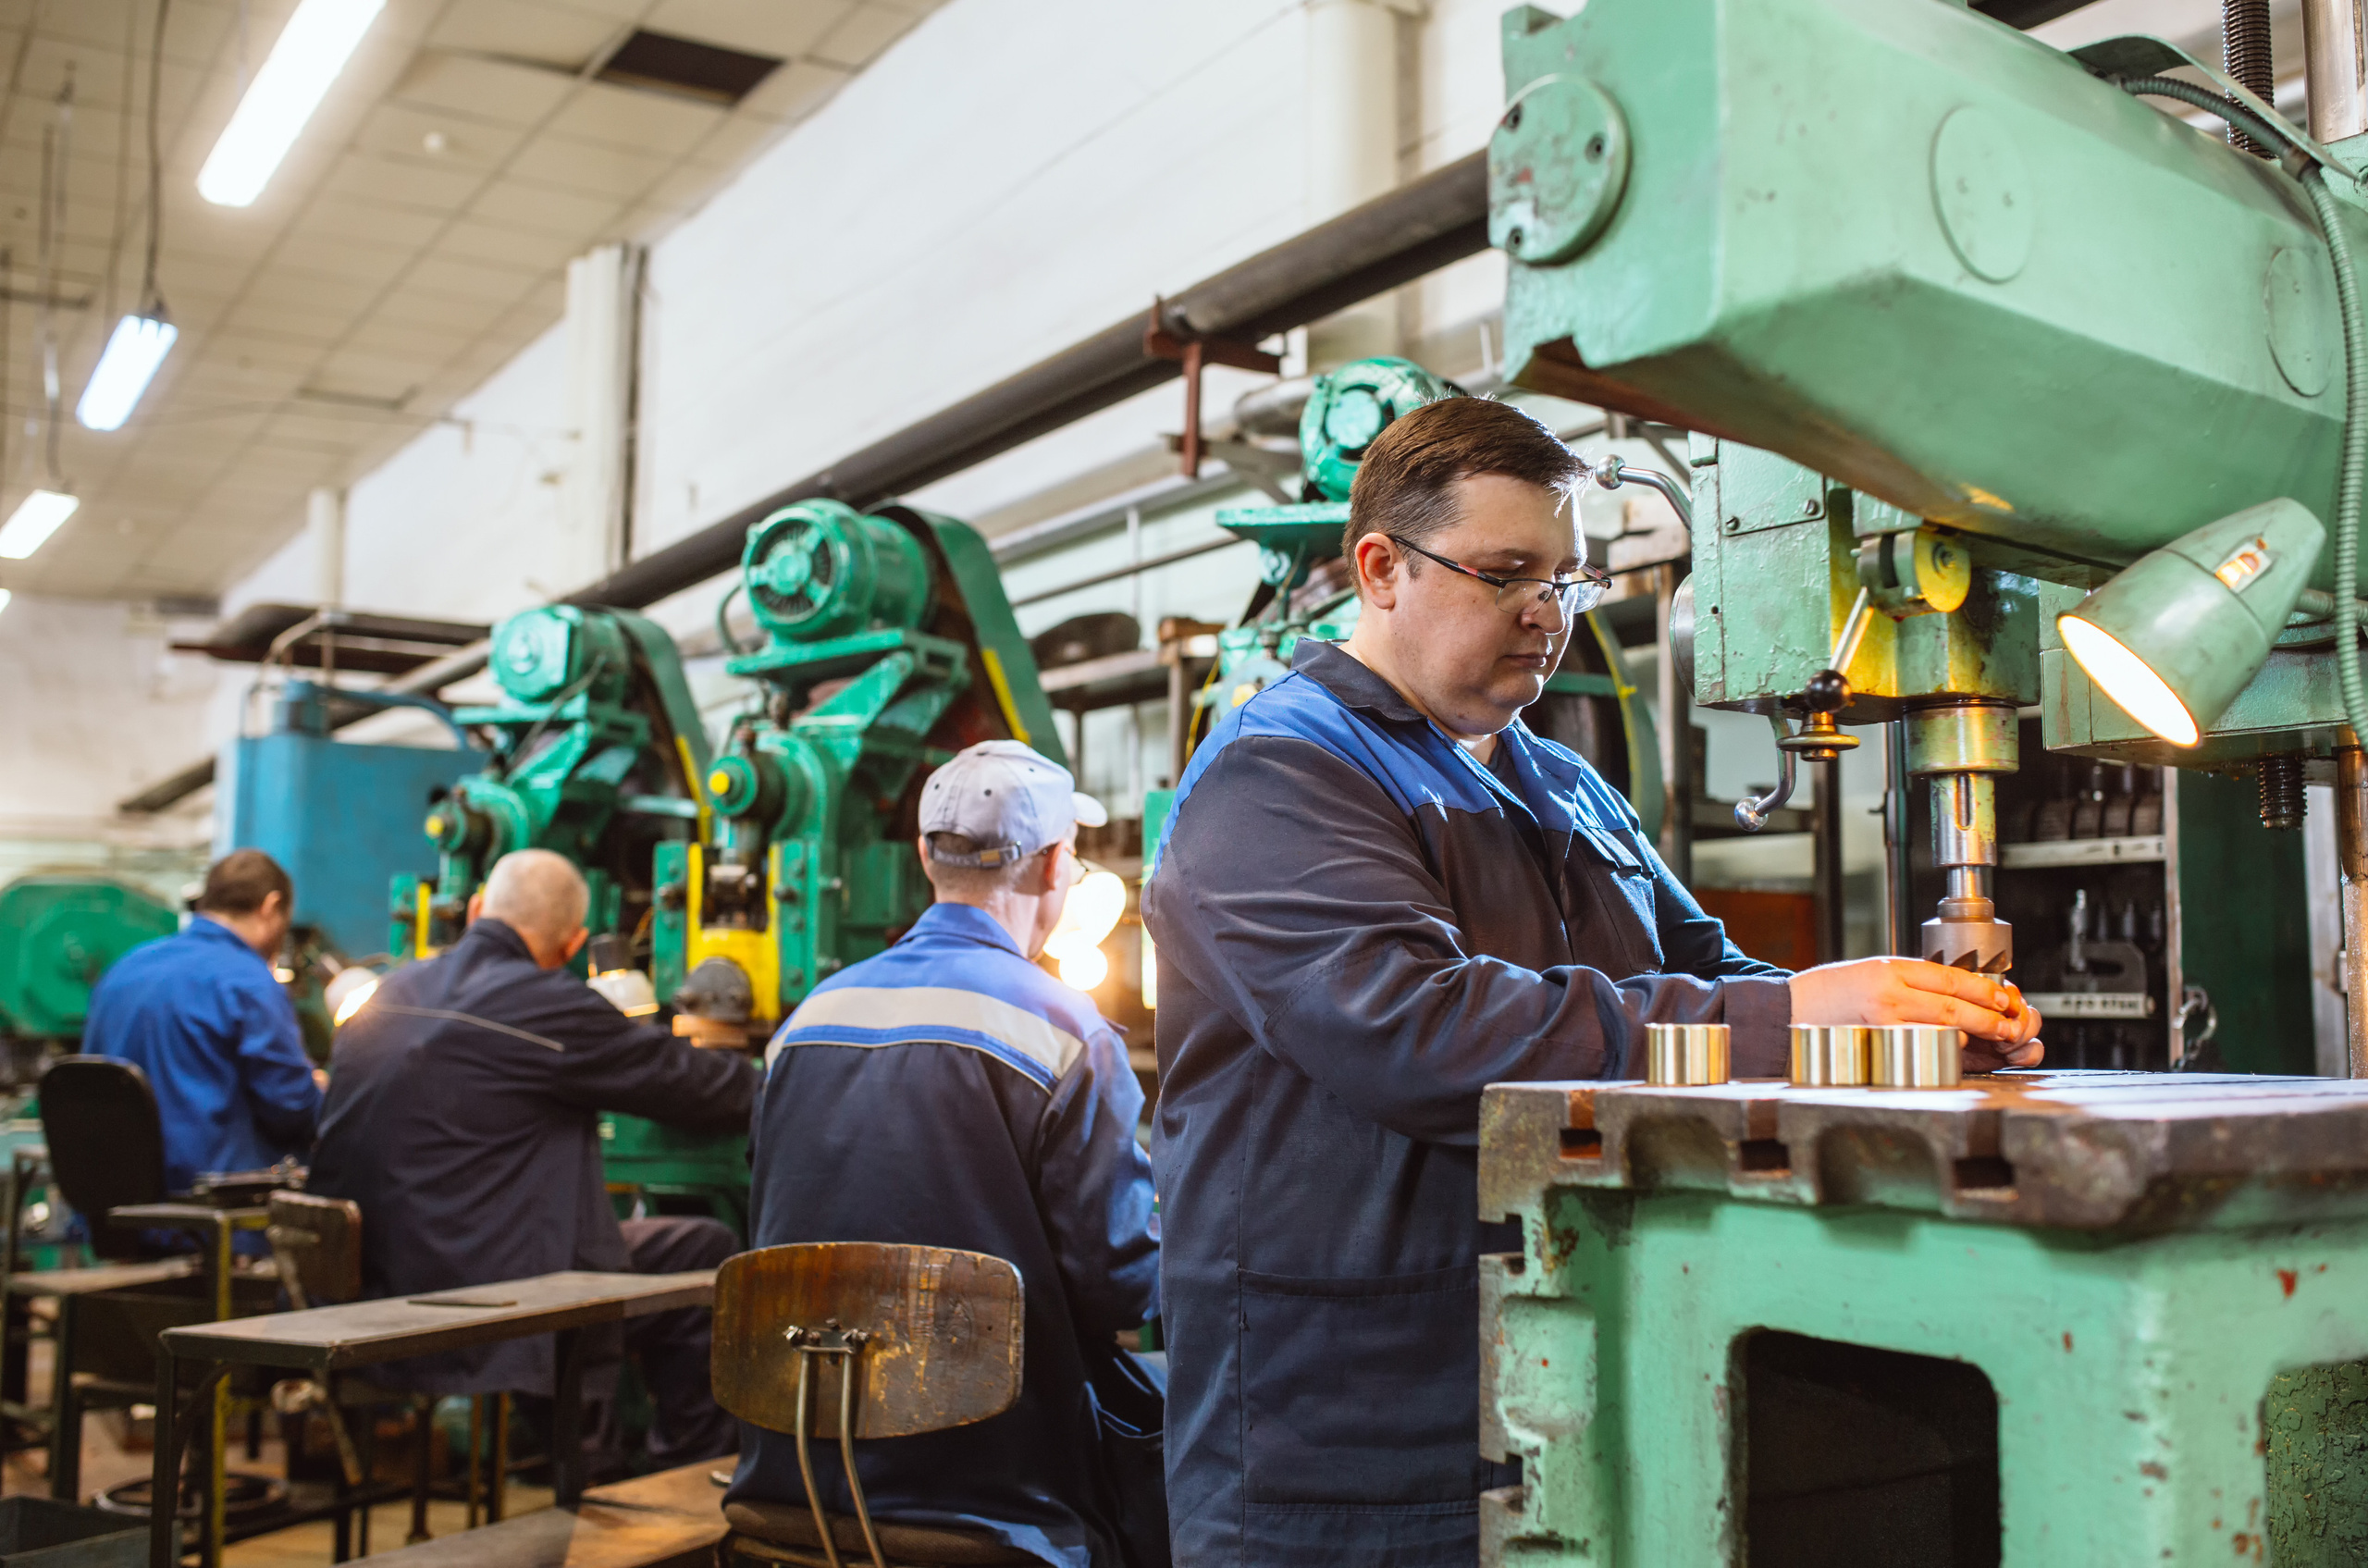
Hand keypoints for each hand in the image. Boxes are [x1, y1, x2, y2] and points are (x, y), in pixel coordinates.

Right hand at [1788, 957, 2043, 1069]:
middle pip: (1953, 1005)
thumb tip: (1954, 992)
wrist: (1785, 1013)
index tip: (2002, 996)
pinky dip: (1945, 1049)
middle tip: (2009, 1024)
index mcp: (1889, 970)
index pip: (1949, 977)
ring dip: (1974, 1035)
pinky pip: (1922, 1048)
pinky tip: (1957, 1050)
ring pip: (1943, 1029)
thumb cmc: (1827, 992)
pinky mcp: (1877, 1046)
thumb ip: (1909, 981)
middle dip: (1988, 1017)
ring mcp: (1883, 1023)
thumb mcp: (1871, 971)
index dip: (1982, 989)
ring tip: (1993, 1038)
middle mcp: (1888, 994)